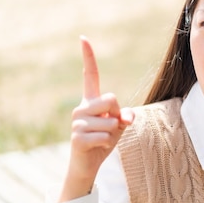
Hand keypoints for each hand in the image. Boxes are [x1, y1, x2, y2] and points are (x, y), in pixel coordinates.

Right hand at [59, 36, 134, 201]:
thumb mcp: (120, 126)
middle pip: (111, 98)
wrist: (87, 165)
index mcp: (91, 101)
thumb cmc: (103, 141)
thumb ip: (126, 116)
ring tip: (101, 140)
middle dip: (118, 115)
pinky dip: (107, 144)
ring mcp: (77, 122)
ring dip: (113, 134)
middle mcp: (81, 107)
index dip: (88, 57)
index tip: (83, 37)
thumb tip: (126, 118)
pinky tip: (97, 148)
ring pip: (111, 122)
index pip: (90, 75)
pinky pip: (104, 137)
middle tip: (110, 128)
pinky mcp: (77, 138)